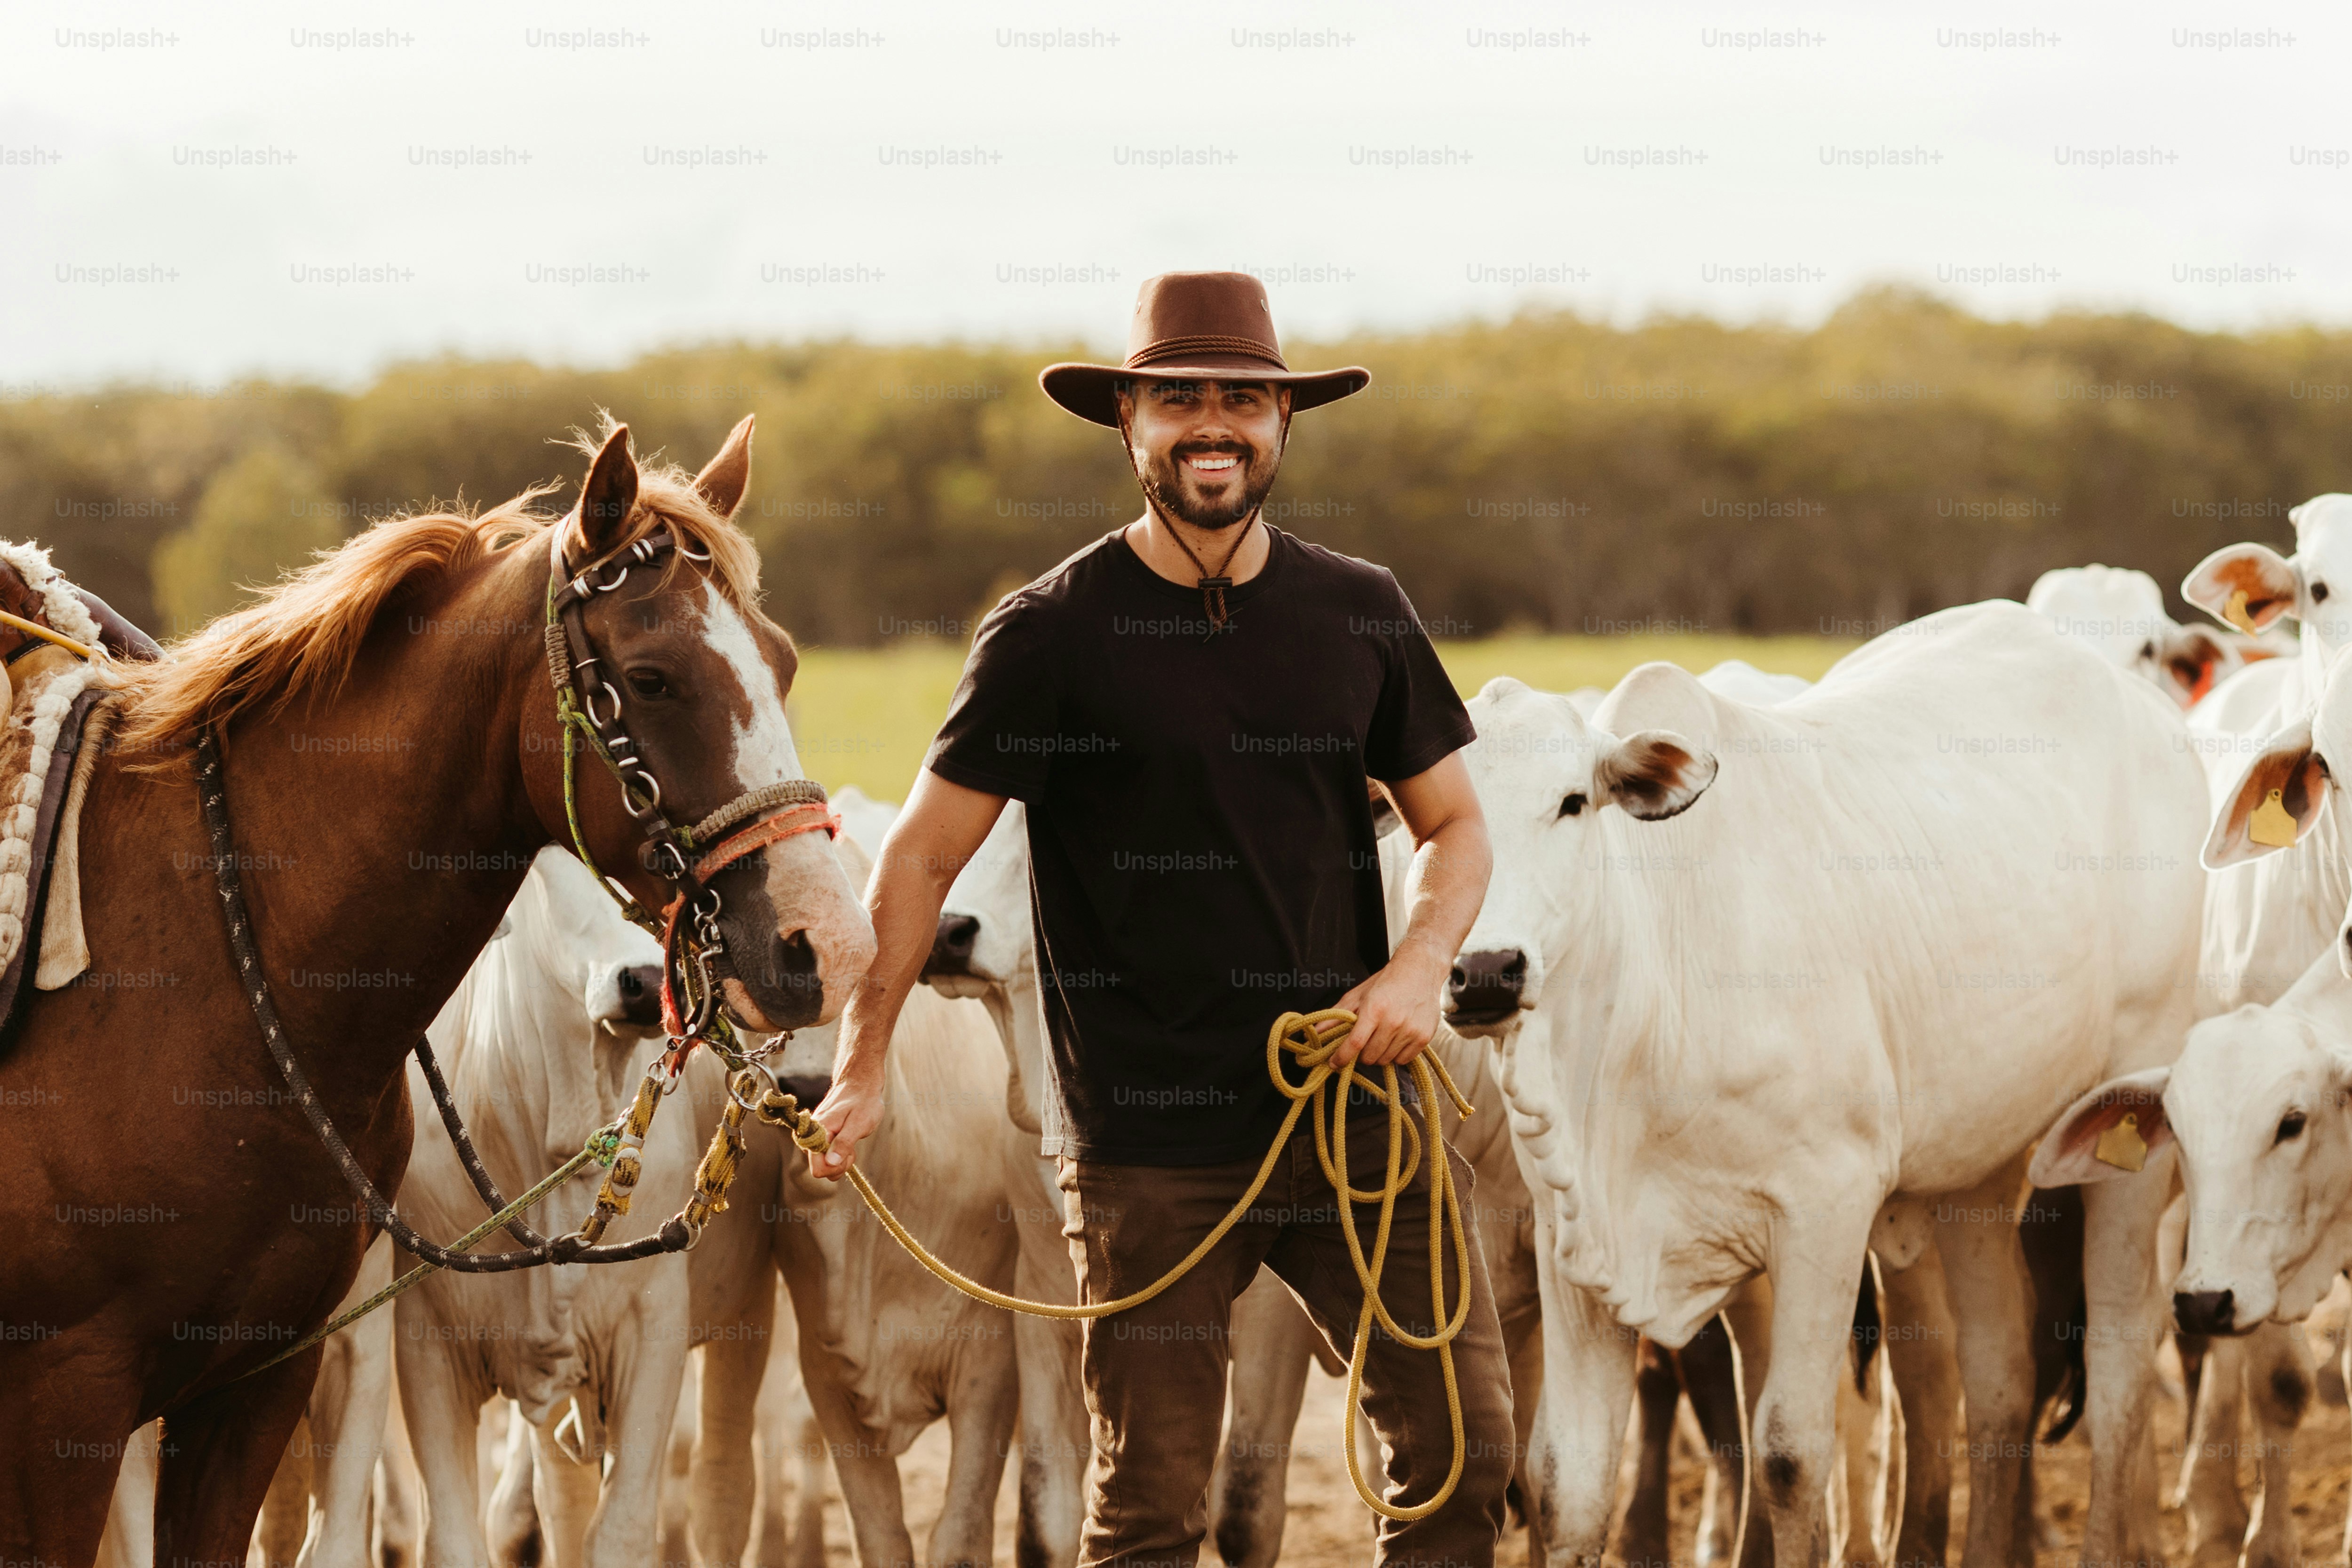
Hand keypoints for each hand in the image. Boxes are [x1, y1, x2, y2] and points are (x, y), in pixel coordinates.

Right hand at [806, 1066, 883, 1180]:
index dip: (836, 1166)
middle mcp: (810, 1135)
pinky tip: (848, 1136)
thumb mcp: (859, 1123)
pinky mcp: (819, 1135)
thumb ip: (844, 1143)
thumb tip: (831, 1163)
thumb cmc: (862, 1101)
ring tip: (851, 1138)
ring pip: (824, 1162)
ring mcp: (814, 1135)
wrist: (859, 1082)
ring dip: (840, 1157)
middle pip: (820, 1168)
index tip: (849, 1152)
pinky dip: (839, 1150)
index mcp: (817, 1133)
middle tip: (852, 1144)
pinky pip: (826, 1153)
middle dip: (839, 1163)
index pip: (818, 1168)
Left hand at [1331, 946, 1448, 1068]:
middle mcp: (1393, 1022)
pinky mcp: (1424, 1037)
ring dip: (1379, 1054)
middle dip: (1361, 1054)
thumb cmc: (1386, 982)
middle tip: (1363, 1043)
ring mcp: (1411, 1030)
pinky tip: (1395, 1040)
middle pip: (1370, 1056)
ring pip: (1386, 1060)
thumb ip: (1336, 1015)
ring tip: (1381, 1037)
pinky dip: (1396, 1055)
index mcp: (1374, 1009)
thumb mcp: (1358, 995)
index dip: (1341, 1057)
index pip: (1355, 1043)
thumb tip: (1316, 1032)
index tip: (1333, 1063)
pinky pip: (1404, 1060)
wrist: (1420, 970)